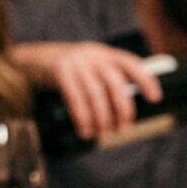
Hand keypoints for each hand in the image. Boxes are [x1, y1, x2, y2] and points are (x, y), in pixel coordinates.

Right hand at [14, 41, 160, 140]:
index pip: (131, 64)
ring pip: (95, 94)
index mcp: (104, 53)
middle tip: (122, 128)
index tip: (155, 98)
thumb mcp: (89, 67)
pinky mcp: (59, 71)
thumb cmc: (66, 70)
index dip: (145, 80)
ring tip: (101, 134)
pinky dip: (82, 118)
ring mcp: (75, 62)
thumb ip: (106, 80)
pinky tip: (84, 130)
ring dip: (101, 118)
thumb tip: (125, 111)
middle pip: (115, 84)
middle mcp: (92, 55)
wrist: (31, 60)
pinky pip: (75, 99)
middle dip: (122, 109)